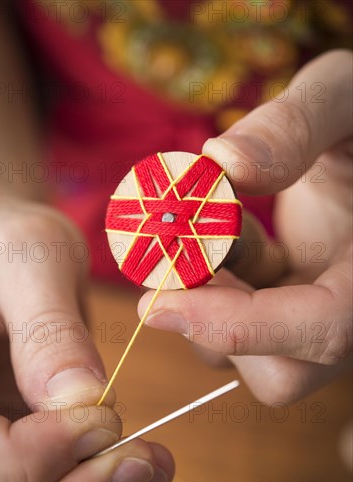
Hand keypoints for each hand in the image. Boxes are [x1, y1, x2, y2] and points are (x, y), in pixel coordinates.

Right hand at [0, 196, 173, 481]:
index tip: (108, 417)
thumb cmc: (10, 240)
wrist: (15, 256)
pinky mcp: (22, 454)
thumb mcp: (28, 261)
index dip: (44, 454)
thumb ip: (48, 328)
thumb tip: (84, 399)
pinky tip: (139, 465)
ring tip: (152, 465)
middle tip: (145, 461)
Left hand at [138, 50, 352, 404]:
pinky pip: (243, 325)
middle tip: (184, 255)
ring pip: (251, 355)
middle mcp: (352, 310)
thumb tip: (219, 162)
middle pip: (281, 374)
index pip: (324, 330)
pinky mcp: (294, 308)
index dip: (238, 327)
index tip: (158, 305)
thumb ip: (295, 123)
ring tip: (221, 226)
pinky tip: (229, 235)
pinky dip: (219, 289)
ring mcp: (322, 316)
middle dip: (215, 321)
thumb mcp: (344, 100)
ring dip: (213, 300)